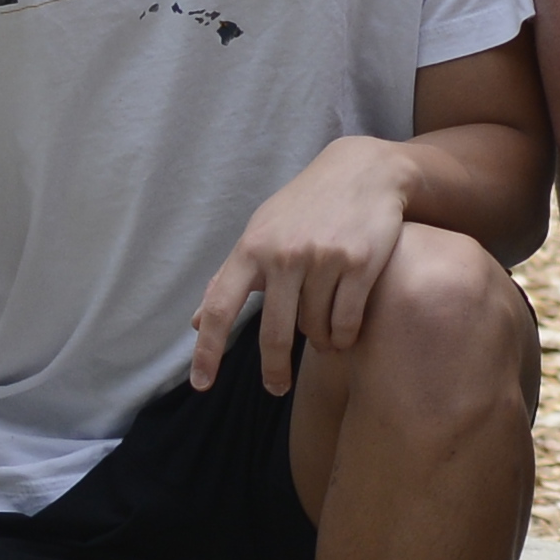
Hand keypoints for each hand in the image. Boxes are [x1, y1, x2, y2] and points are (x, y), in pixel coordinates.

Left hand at [190, 135, 426, 395]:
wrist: (364, 171)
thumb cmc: (305, 208)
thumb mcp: (261, 233)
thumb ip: (228, 280)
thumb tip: (195, 324)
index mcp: (252, 248)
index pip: (220, 308)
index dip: (208, 351)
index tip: (201, 385)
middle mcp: (284, 254)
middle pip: (273, 333)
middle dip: (274, 370)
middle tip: (276, 387)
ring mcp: (323, 258)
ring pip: (315, 328)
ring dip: (319, 339)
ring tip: (323, 329)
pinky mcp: (360, 262)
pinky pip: (346, 323)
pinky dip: (344, 336)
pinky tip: (344, 332)